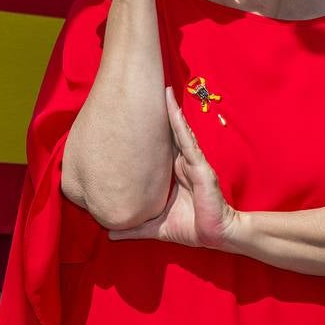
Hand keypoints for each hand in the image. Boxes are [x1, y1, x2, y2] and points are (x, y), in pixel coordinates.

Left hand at [110, 87, 237, 248]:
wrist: (215, 235)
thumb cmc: (189, 227)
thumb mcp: (154, 226)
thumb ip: (134, 227)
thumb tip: (108, 232)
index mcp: (170, 174)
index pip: (155, 149)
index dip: (144, 133)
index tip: (130, 116)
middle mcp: (180, 163)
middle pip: (166, 134)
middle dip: (159, 114)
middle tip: (145, 92)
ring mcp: (191, 162)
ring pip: (178, 131)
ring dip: (170, 111)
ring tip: (161, 89)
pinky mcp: (200, 165)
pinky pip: (188, 141)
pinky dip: (180, 123)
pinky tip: (173, 108)